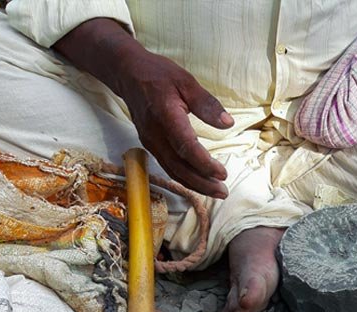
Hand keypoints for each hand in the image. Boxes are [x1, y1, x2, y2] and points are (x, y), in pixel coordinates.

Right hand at [116, 51, 233, 198]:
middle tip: (223, 191)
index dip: (204, 164)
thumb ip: (206, 104)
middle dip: (202, 183)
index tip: (222, 173)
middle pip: (179, 167)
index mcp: (166, 117)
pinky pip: (167, 166)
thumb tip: (227, 123)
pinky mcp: (150, 145)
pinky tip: (197, 181)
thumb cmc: (159, 75)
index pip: (186, 147)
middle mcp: (155, 135)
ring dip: (194, 184)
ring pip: (173, 171)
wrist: (129, 76)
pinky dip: (183, 177)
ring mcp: (151, 143)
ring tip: (215, 190)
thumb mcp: (186, 82)